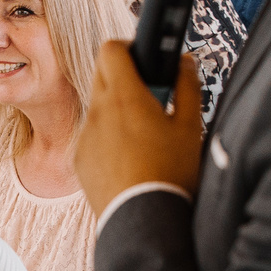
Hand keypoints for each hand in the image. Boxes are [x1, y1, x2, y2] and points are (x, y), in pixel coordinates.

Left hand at [74, 41, 203, 215]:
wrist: (144, 222)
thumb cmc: (171, 174)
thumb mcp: (190, 127)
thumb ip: (187, 86)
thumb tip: (184, 62)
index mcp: (125, 96)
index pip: (111, 48)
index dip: (128, 47)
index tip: (144, 60)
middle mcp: (98, 111)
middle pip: (102, 74)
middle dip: (124, 77)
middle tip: (151, 97)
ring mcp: (85, 136)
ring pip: (98, 107)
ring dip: (117, 109)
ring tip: (144, 135)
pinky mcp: (79, 159)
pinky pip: (92, 135)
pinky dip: (108, 137)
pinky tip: (130, 159)